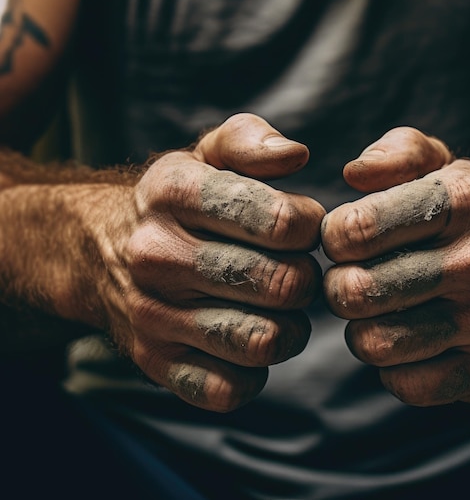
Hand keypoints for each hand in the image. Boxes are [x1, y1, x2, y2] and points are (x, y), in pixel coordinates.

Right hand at [99, 113, 325, 411]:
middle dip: (306, 276)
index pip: (278, 220)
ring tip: (280, 306)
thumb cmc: (178, 200)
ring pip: (262, 341)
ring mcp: (151, 315)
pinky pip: (232, 388)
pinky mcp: (155, 362)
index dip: (309, 225)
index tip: (300, 224)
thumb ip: (253, 141)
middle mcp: (156, 254)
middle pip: (281, 284)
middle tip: (296, 267)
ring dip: (291, 327)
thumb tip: (296, 155)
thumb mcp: (207, 153)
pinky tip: (250, 336)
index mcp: (175, 192)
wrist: (99, 251)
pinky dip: (256, 371)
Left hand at [322, 128, 469, 405]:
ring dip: (360, 327)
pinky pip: (404, 385)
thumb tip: (353, 175)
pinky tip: (406, 338)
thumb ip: (395, 153)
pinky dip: (391, 366)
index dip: (334, 236)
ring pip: (373, 343)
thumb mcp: (442, 162)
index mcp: (463, 200)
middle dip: (339, 284)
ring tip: (378, 308)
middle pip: (356, 291)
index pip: (358, 229)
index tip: (346, 238)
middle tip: (354, 276)